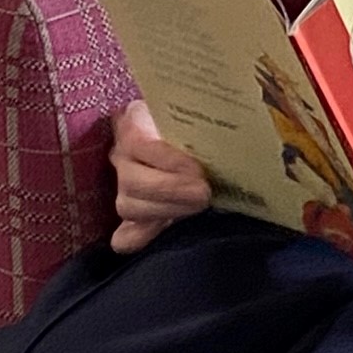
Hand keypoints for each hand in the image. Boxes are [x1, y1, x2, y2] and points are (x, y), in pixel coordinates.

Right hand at [108, 100, 210, 253]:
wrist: (198, 139)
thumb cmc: (202, 124)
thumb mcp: (199, 115)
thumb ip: (204, 118)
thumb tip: (231, 125)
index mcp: (135, 121)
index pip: (137, 140)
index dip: (166, 158)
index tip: (197, 169)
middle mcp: (122, 154)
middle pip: (132, 179)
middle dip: (171, 189)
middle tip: (204, 193)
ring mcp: (122, 187)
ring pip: (128, 207)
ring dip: (167, 210)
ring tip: (199, 206)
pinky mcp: (128, 219)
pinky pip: (125, 237)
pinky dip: (147, 237)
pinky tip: (171, 229)